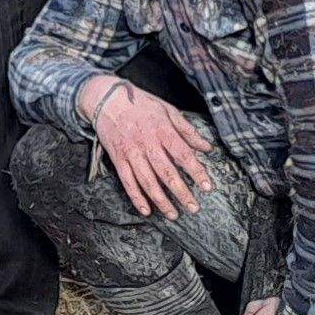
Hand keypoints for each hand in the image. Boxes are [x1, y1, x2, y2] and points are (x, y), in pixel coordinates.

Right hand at [80, 74, 214, 219]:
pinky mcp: (118, 159)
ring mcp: (131, 153)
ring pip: (147, 181)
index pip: (183, 155)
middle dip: (181, 192)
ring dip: (161, 200)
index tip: (207, 186)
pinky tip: (146, 210)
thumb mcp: (167, 110)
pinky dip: (136, 197)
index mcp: (162, 130)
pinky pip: (127, 182)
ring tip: (173, 214)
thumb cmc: (141, 104)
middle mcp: (147, 144)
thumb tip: (207, 147)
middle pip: (166, 172)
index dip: (196, 171)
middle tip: (194, 208)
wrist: (106, 100)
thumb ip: (187, 130)